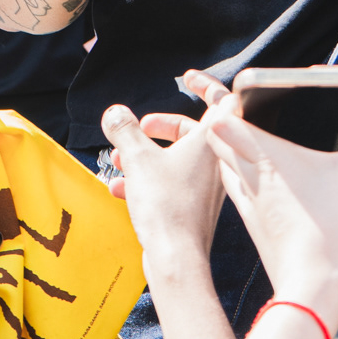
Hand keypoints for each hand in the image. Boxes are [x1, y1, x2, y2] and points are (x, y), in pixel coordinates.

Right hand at [100, 100, 226, 287]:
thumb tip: (115, 113)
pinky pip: (172, 184)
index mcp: (211, 142)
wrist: (176, 260)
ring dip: (147, 155)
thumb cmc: (167, 207)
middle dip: (160, 126)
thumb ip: (124, 130)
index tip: (188, 78)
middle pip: (192, 130)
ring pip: (178, 159)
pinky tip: (119, 188)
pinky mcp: (194, 208)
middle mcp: (214, 162)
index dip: (206, 84)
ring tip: (119, 159)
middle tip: (140, 128)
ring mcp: (206, 187)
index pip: (222, 100)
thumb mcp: (138, 159)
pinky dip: (148, 180)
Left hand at [203, 102, 337, 328]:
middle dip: (224, 126)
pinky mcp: (253, 225)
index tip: (243, 99)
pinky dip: (242, 181)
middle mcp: (247, 176)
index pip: (220, 123)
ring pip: (223, 169)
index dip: (225, 107)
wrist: (312, 284)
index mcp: (265, 156)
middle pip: (215, 143)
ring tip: (253, 146)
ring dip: (230, 154)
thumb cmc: (330, 225)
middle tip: (248, 116)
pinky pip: (237, 193)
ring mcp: (247, 203)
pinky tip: (264, 184)